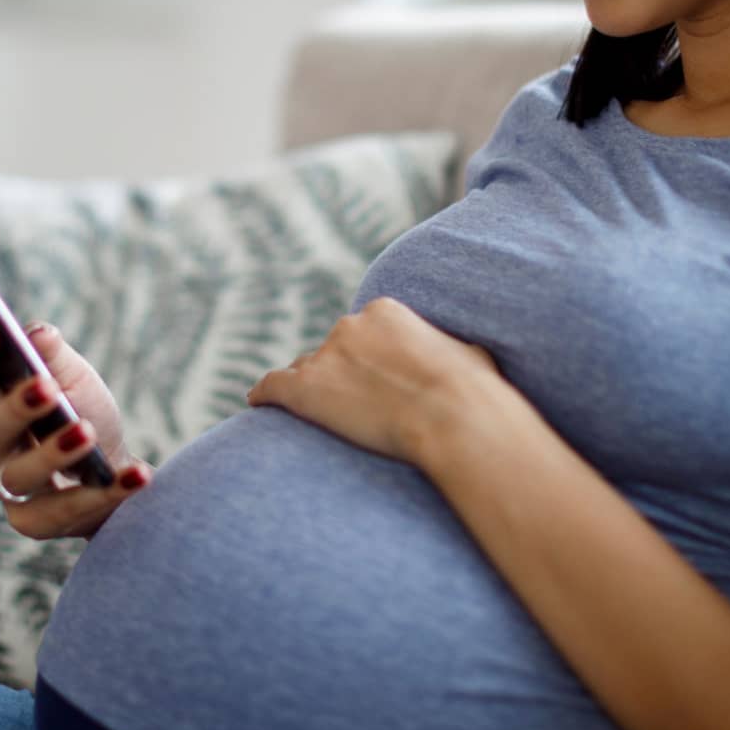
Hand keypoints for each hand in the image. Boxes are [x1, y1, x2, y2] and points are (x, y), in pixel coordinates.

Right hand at [0, 319, 154, 540]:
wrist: (110, 470)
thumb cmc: (82, 413)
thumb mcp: (75, 378)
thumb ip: (55, 355)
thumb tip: (38, 333)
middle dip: (17, 406)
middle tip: (46, 387)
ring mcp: (10, 486)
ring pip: (22, 474)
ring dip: (54, 453)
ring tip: (87, 432)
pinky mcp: (34, 521)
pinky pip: (63, 511)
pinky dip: (104, 494)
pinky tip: (137, 475)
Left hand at [246, 297, 502, 465]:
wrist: (453, 417)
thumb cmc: (472, 392)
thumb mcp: (469, 353)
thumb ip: (449, 348)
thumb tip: (463, 354)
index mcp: (385, 312)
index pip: (360, 334)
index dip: (363, 362)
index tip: (370, 382)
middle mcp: (349, 326)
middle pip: (331, 351)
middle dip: (339, 375)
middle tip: (352, 405)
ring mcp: (324, 356)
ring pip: (305, 371)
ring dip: (313, 390)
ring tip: (317, 415)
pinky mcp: (305, 390)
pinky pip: (273, 386)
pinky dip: (264, 394)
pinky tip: (257, 403)